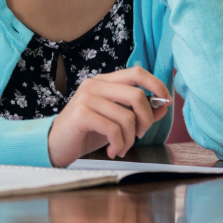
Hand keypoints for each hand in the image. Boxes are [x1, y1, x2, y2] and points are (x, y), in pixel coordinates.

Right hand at [47, 66, 170, 166]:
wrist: (57, 144)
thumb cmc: (88, 131)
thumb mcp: (116, 120)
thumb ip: (138, 111)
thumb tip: (162, 106)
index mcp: (104, 81)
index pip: (137, 72)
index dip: (157, 85)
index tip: (166, 102)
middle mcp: (95, 84)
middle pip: (136, 95)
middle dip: (147, 119)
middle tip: (140, 134)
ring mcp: (87, 98)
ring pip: (127, 116)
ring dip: (130, 138)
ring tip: (123, 147)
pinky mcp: (82, 114)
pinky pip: (114, 129)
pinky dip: (119, 144)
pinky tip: (113, 151)